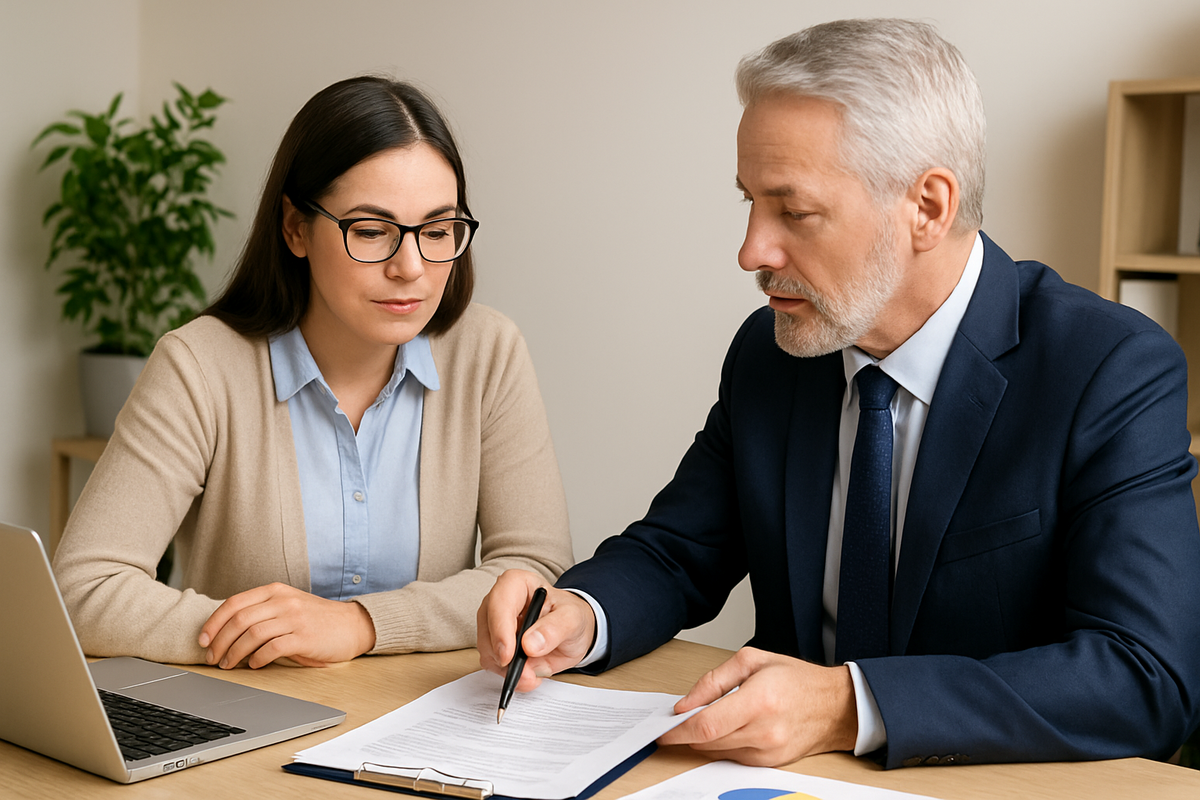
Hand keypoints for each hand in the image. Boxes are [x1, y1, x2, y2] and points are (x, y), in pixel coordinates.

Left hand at [198, 582, 375, 668]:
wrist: (352, 625)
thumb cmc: (316, 620)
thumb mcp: (288, 606)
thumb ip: (262, 611)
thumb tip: (226, 631)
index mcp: (275, 591)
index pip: (234, 603)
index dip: (213, 623)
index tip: (203, 640)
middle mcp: (283, 601)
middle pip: (239, 620)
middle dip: (219, 642)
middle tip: (212, 658)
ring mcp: (294, 618)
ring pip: (252, 635)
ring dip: (234, 654)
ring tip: (229, 665)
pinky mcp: (304, 637)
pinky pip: (272, 649)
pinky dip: (257, 659)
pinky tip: (254, 666)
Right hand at [477, 569, 595, 690]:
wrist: (570, 631)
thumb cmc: (569, 616)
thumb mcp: (572, 618)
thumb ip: (554, 629)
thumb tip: (530, 644)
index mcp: (516, 584)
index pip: (500, 604)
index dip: (501, 631)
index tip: (508, 656)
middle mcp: (498, 601)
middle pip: (488, 630)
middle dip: (505, 658)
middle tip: (528, 675)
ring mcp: (492, 624)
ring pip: (487, 651)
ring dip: (508, 670)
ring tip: (533, 674)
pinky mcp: (493, 644)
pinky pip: (492, 664)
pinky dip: (509, 675)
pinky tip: (527, 674)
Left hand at [659, 647, 857, 766]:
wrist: (834, 706)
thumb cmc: (797, 680)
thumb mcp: (753, 660)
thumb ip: (713, 681)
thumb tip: (686, 703)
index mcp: (759, 700)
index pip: (706, 725)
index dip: (678, 730)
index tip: (663, 730)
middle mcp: (764, 732)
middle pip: (708, 742)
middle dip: (687, 733)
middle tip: (677, 722)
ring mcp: (768, 752)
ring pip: (718, 752)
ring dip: (704, 739)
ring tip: (707, 719)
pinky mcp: (770, 763)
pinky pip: (734, 757)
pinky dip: (723, 745)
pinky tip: (729, 728)